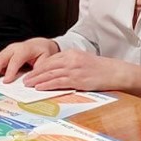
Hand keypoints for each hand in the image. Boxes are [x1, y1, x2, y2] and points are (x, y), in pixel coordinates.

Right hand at [0, 38, 58, 82]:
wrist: (40, 43)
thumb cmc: (43, 52)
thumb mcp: (46, 58)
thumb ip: (39, 68)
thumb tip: (32, 79)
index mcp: (24, 49)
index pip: (16, 61)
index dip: (11, 71)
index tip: (6, 81)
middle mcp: (13, 48)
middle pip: (1, 59)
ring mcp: (7, 50)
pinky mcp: (3, 53)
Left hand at [22, 50, 140, 95]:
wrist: (115, 72)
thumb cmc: (101, 69)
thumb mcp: (84, 61)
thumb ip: (70, 64)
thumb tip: (56, 72)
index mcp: (72, 53)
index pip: (50, 59)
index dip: (38, 66)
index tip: (30, 71)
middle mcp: (71, 59)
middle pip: (47, 66)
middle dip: (34, 73)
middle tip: (24, 79)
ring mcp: (74, 69)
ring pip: (50, 74)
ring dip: (37, 79)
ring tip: (27, 84)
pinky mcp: (78, 79)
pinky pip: (58, 82)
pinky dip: (47, 84)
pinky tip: (39, 87)